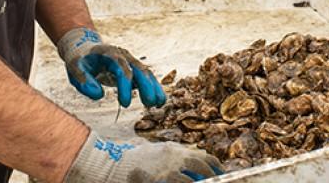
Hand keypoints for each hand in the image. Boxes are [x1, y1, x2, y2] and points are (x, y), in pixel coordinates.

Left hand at [57, 28, 165, 107]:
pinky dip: (153, 87)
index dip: (125, 87)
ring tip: (159, 103)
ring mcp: (129, 60)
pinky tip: (158, 100)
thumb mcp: (75, 68)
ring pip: (145, 72)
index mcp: (109, 54)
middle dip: (146, 86)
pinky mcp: (132, 67)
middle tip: (150, 103)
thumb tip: (98, 95)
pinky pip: (146, 76)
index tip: (125, 104)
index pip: (121, 69)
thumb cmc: (80, 61)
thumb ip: (84, 81)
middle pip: (138, 69)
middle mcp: (123, 55)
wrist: (84, 48)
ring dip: (153, 87)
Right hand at [65, 131, 222, 182]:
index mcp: (172, 149)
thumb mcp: (152, 152)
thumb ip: (169, 155)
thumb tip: (185, 160)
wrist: (109, 165)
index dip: (214, 165)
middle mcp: (173, 157)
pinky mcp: (159, 181)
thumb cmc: (129, 161)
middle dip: (212, 175)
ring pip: (192, 180)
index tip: (220, 172)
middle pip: (201, 166)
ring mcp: (166, 171)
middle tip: (217, 181)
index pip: (201, 155)